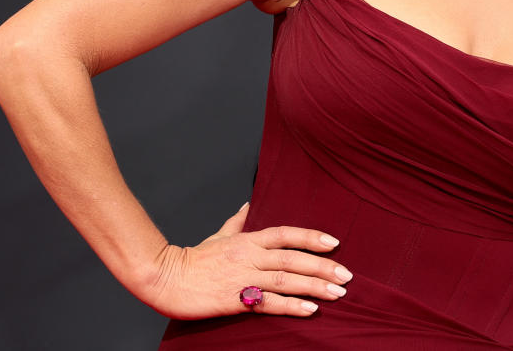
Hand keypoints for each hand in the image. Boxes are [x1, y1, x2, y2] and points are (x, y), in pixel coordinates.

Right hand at [140, 203, 352, 318]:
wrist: (165, 278)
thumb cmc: (194, 258)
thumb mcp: (219, 234)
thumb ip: (239, 221)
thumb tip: (251, 202)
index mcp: (248, 239)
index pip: (286, 234)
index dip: (311, 237)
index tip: (335, 243)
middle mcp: (249, 255)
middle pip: (293, 258)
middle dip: (322, 267)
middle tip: (347, 276)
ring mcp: (242, 277)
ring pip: (285, 279)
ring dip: (314, 286)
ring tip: (337, 293)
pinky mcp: (234, 299)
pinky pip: (267, 303)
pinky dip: (290, 306)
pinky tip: (310, 310)